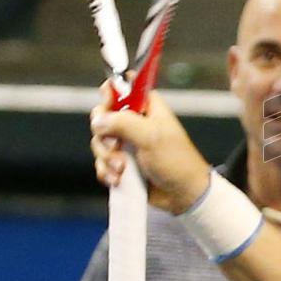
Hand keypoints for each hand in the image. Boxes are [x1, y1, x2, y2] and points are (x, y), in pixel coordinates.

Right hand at [90, 83, 209, 213]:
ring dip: (107, 158)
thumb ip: (123, 123)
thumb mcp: (151, 136)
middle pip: (102, 116)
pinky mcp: (122, 163)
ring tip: (123, 169)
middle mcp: (135, 122)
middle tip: (117, 147)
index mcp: (147, 107)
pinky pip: (102, 162)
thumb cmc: (175, 161)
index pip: (122, 87)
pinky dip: (107, 171)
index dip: (110, 93)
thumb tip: (98, 121)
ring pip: (100, 142)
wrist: (182, 194)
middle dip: (104, 135)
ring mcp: (127, 143)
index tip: (108, 108)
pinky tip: (118, 179)